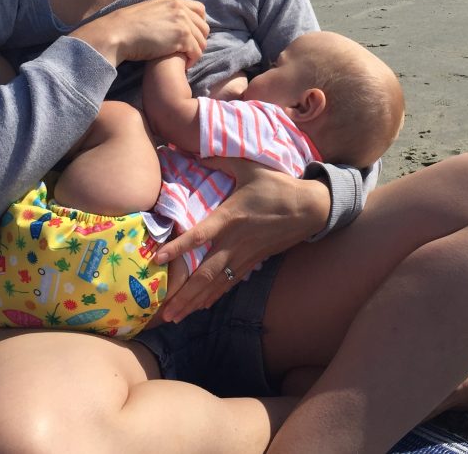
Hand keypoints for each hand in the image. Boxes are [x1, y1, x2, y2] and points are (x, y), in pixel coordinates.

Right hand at [73, 0, 208, 67]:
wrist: (118, 33)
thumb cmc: (126, 28)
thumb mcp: (147, 12)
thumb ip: (162, 15)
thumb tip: (168, 27)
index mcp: (171, 0)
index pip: (199, 10)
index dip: (198, 25)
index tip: (190, 37)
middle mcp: (180, 8)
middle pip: (204, 26)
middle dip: (199, 41)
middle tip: (188, 52)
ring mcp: (182, 21)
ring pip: (202, 40)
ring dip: (195, 52)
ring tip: (185, 60)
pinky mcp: (182, 36)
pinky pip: (197, 51)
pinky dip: (192, 60)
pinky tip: (183, 65)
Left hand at [155, 160, 330, 321]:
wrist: (310, 208)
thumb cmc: (278, 186)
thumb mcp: (250, 167)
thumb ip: (222, 159)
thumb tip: (197, 149)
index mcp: (230, 217)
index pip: (198, 236)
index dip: (177, 248)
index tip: (157, 259)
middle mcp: (234, 242)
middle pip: (204, 273)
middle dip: (183, 294)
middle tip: (164, 313)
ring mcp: (244, 256)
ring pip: (216, 284)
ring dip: (195, 302)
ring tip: (175, 318)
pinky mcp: (253, 262)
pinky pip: (229, 283)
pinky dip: (213, 296)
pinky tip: (200, 307)